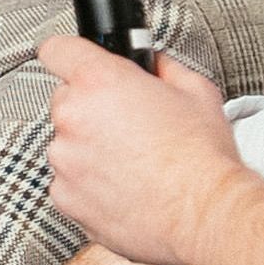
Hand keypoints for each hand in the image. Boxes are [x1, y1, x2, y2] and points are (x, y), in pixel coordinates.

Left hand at [38, 36, 247, 264]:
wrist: (205, 214)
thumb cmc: (202, 157)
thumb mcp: (195, 90)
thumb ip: (161, 67)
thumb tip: (150, 63)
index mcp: (99, 82)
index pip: (58, 50)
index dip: (71, 55)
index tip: (75, 62)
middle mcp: (73, 118)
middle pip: (67, 101)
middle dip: (92, 109)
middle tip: (130, 126)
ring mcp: (65, 159)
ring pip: (68, 144)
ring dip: (91, 150)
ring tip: (134, 163)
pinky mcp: (64, 196)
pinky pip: (70, 181)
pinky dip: (90, 183)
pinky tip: (126, 186)